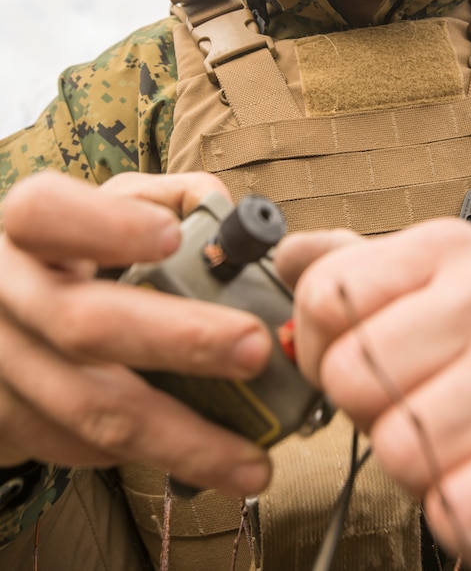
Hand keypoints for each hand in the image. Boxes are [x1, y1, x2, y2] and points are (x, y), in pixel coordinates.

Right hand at [0, 170, 271, 495]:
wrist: (0, 315)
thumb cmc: (74, 248)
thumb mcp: (108, 206)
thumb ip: (168, 199)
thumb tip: (236, 219)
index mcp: (29, 227)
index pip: (47, 213)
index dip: (107, 227)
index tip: (172, 237)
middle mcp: (7, 293)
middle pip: (83, 323)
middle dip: (178, 340)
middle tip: (254, 348)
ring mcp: (3, 364)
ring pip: (91, 408)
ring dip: (179, 439)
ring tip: (250, 461)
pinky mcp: (8, 422)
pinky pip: (82, 448)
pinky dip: (147, 456)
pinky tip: (202, 462)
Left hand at [279, 219, 470, 567]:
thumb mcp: (416, 301)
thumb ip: (350, 273)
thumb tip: (288, 255)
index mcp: (448, 248)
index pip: (322, 297)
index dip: (321, 350)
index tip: (366, 361)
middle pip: (348, 375)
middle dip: (370, 413)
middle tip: (422, 408)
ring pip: (396, 449)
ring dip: (417, 469)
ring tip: (462, 444)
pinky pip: (456, 509)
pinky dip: (460, 516)